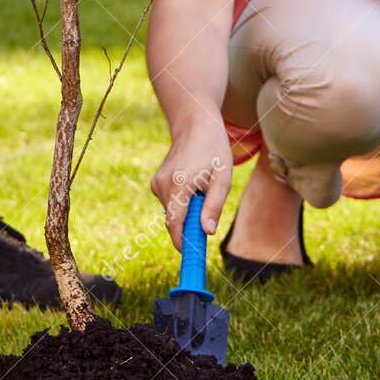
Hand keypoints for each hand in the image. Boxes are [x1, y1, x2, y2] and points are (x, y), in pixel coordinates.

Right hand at [150, 120, 233, 251]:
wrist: (195, 124)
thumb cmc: (213, 149)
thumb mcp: (222, 178)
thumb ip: (213, 206)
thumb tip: (206, 232)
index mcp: (179, 184)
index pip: (174, 223)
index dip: (182, 242)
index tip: (192, 255)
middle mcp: (163, 185)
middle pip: (173, 220)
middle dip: (189, 227)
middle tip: (207, 222)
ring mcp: (157, 183)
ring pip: (172, 211)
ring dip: (187, 211)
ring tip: (204, 189)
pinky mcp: (157, 182)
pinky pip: (170, 202)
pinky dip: (181, 202)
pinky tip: (193, 184)